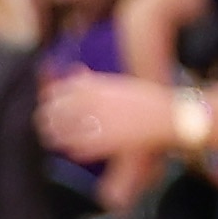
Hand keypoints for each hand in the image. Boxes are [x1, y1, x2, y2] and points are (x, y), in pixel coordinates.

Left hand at [36, 69, 172, 160]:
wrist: (169, 118)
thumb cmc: (147, 100)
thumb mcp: (119, 83)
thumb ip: (93, 79)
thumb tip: (75, 69)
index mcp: (93, 87)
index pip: (56, 92)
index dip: (51, 99)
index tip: (51, 104)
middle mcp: (90, 104)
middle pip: (53, 112)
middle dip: (48, 119)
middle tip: (48, 125)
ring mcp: (95, 124)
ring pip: (60, 133)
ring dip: (55, 136)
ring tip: (56, 139)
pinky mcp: (102, 144)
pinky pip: (75, 148)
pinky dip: (73, 149)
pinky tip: (76, 149)